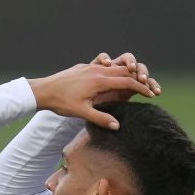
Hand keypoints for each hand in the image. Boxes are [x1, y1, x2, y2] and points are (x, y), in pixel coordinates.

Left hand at [32, 52, 160, 128]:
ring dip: (127, 74)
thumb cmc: (61, 102)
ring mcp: (90, 67)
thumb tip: (118, 126)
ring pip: (114, 68)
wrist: (43, 90)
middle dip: (138, 79)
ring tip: (136, 83)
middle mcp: (97, 70)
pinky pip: (104, 67)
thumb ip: (101, 118)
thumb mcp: (82, 112)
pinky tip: (114, 80)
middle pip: (124, 71)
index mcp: (99, 80)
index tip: (152, 94)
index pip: (127, 81)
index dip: (142, 88)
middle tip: (149, 88)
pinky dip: (114, 72)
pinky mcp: (84, 68)